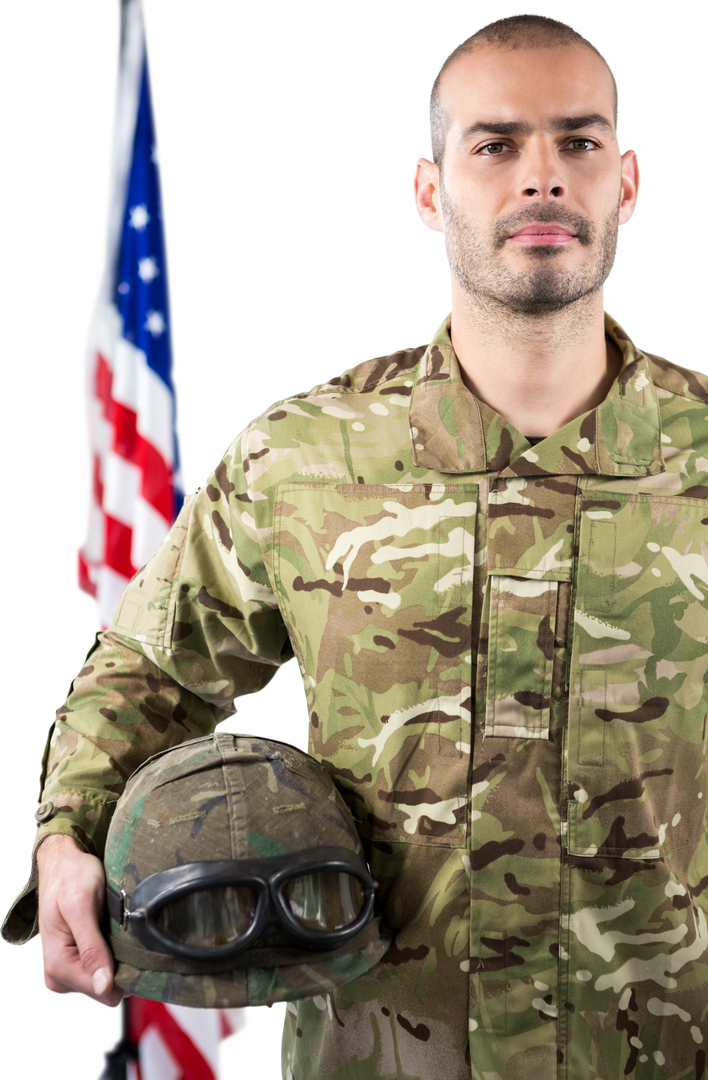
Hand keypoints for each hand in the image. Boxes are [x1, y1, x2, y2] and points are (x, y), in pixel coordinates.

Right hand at [36, 833, 125, 1009]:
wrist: (62, 862)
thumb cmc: (71, 877)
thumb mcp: (82, 906)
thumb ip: (91, 948)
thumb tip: (104, 986)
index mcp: (57, 965)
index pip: (102, 992)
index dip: (124, 973)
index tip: (135, 948)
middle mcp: (56, 975)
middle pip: (104, 991)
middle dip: (119, 965)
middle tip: (121, 932)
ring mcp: (63, 972)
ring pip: (104, 983)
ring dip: (115, 959)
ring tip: (113, 930)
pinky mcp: (72, 964)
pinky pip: (99, 973)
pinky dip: (110, 956)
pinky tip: (109, 935)